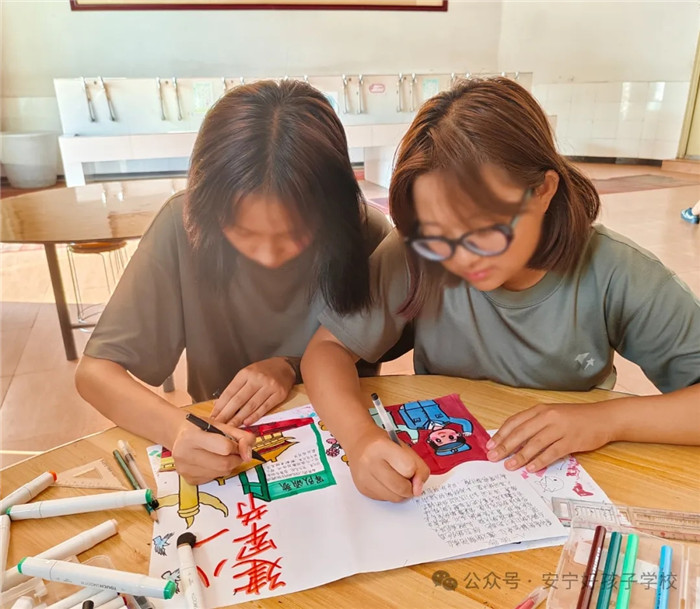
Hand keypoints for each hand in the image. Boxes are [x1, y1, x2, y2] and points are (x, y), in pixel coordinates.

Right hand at [172, 416, 255, 484]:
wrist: (180, 435)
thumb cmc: (202, 428)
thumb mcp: (222, 425)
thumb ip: (241, 436)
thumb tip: (248, 455)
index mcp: (192, 436)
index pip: (225, 447)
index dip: (235, 446)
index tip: (234, 443)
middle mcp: (184, 454)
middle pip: (225, 464)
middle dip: (235, 458)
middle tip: (232, 451)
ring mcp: (185, 469)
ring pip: (222, 473)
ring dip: (228, 465)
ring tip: (220, 454)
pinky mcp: (189, 480)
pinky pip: (214, 478)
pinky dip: (219, 471)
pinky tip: (212, 461)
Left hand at [211, 357, 295, 425]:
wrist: (285, 366)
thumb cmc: (264, 371)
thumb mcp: (248, 373)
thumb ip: (236, 388)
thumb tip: (220, 404)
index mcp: (246, 373)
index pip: (229, 391)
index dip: (220, 406)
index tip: (213, 416)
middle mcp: (257, 379)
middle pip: (238, 400)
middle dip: (227, 414)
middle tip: (219, 425)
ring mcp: (269, 386)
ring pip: (251, 405)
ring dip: (239, 418)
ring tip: (230, 427)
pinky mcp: (279, 394)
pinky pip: (264, 408)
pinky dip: (255, 416)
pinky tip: (247, 423)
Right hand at [345, 427, 429, 501]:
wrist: (359, 443)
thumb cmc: (385, 444)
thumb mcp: (405, 448)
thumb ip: (418, 467)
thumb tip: (418, 490)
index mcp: (381, 446)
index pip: (408, 468)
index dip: (414, 470)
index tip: (411, 467)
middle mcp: (369, 462)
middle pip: (401, 487)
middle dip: (410, 487)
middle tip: (408, 478)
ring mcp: (364, 478)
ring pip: (394, 498)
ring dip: (401, 492)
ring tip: (397, 479)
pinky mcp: (362, 489)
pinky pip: (385, 499)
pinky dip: (391, 493)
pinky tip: (386, 481)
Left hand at [486, 401, 613, 471]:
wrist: (603, 418)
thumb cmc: (575, 418)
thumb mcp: (552, 415)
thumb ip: (534, 424)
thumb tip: (513, 440)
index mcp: (540, 410)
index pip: (515, 422)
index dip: (501, 434)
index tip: (490, 445)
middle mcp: (548, 417)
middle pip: (521, 433)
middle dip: (505, 446)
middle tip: (493, 457)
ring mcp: (560, 428)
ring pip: (535, 443)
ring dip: (520, 456)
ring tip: (509, 466)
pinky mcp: (571, 440)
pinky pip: (552, 452)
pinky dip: (540, 461)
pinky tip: (531, 468)